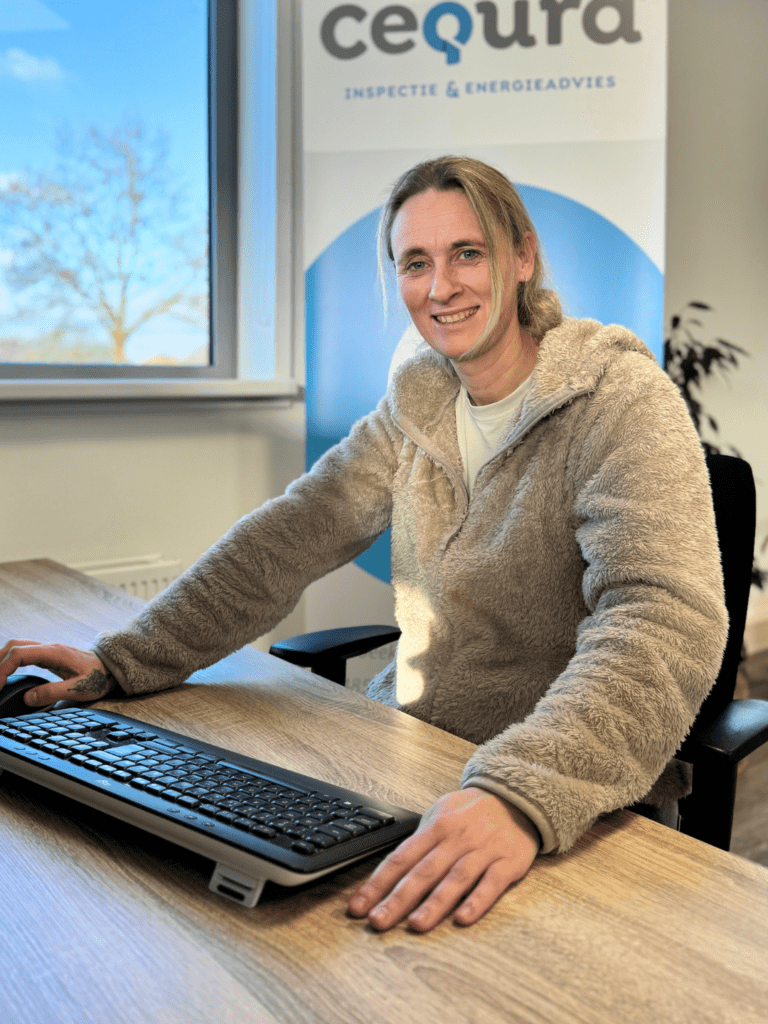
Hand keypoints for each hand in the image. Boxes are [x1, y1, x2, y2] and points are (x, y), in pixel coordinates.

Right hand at [0, 639, 115, 707]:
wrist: (112, 668)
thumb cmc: (99, 677)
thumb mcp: (79, 688)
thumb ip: (53, 692)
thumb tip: (28, 698)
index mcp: (54, 653)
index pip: (18, 654)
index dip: (3, 669)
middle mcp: (49, 647)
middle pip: (13, 647)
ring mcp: (48, 650)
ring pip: (17, 648)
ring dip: (2, 660)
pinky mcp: (48, 656)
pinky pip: (23, 654)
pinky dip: (10, 662)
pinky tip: (7, 674)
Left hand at [348, 787, 539, 932]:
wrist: (517, 797)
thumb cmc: (473, 811)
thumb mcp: (441, 812)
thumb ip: (420, 839)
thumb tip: (392, 869)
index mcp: (436, 827)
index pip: (400, 858)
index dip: (377, 883)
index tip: (359, 906)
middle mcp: (456, 838)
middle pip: (423, 871)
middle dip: (398, 898)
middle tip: (378, 921)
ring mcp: (482, 850)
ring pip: (455, 879)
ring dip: (434, 904)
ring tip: (415, 925)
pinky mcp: (507, 863)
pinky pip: (491, 884)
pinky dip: (476, 901)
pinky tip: (463, 918)